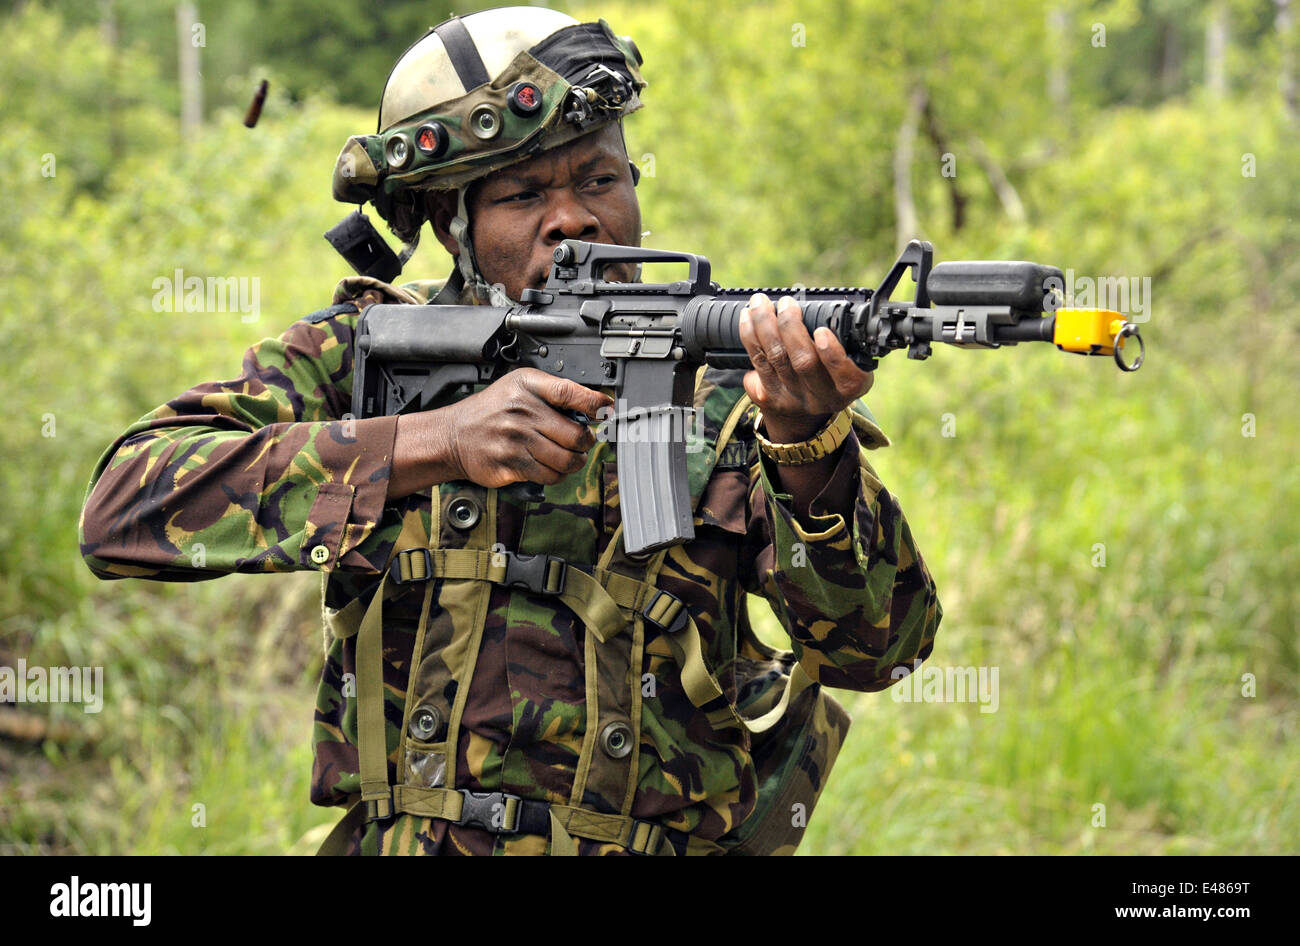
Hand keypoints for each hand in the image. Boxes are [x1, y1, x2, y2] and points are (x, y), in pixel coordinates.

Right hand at [443, 369, 612, 487]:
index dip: (594, 403)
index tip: (606, 410)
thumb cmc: (492, 409)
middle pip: (574, 435)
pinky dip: (556, 474)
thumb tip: (593, 405)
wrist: (455, 434)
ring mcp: (515, 441)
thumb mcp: (519, 386)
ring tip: (569, 456)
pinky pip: (548, 476)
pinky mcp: (510, 466)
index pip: (568, 392)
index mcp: (526, 387)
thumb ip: (553, 392)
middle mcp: (521, 413)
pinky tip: (549, 465)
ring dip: (574, 462)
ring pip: (565, 460)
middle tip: (582, 441)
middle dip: (586, 442)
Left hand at [737, 292, 873, 442]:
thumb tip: (820, 306)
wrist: (802, 411)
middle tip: (786, 303)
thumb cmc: (827, 372)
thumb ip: (843, 341)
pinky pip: (757, 361)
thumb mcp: (848, 362)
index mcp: (849, 387)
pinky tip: (747, 317)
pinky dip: (749, 335)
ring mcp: (793, 399)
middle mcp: (822, 397)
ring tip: (760, 303)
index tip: (822, 332)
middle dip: (790, 327)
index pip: (846, 377)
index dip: (833, 355)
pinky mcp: (768, 396)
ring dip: (764, 324)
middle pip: (804, 362)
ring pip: (776, 358)